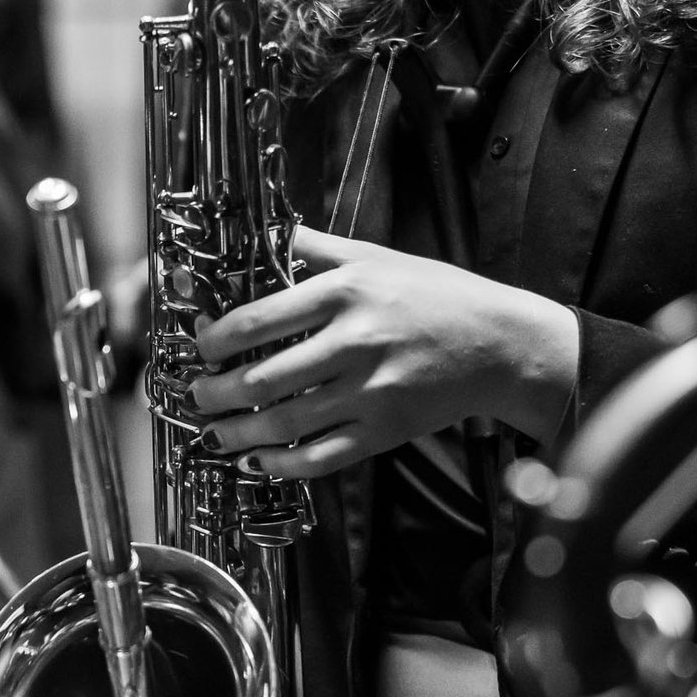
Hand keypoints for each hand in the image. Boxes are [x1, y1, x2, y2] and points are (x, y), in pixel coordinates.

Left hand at [188, 226, 576, 477]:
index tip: (200, 346)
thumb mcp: (374, 256)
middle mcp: (354, 343)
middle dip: (214, 392)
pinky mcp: (385, 430)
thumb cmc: (435, 295)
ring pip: (284, 423)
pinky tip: (260, 460)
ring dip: (237, 433)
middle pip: (261, 379)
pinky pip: (322, 457)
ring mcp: (370, 392)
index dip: (215, 340)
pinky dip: (283, 464)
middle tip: (196, 393)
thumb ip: (313, 247)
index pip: (258, 320)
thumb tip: (260, 233)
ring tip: (215, 432)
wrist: (500, 343)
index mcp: (346, 293)